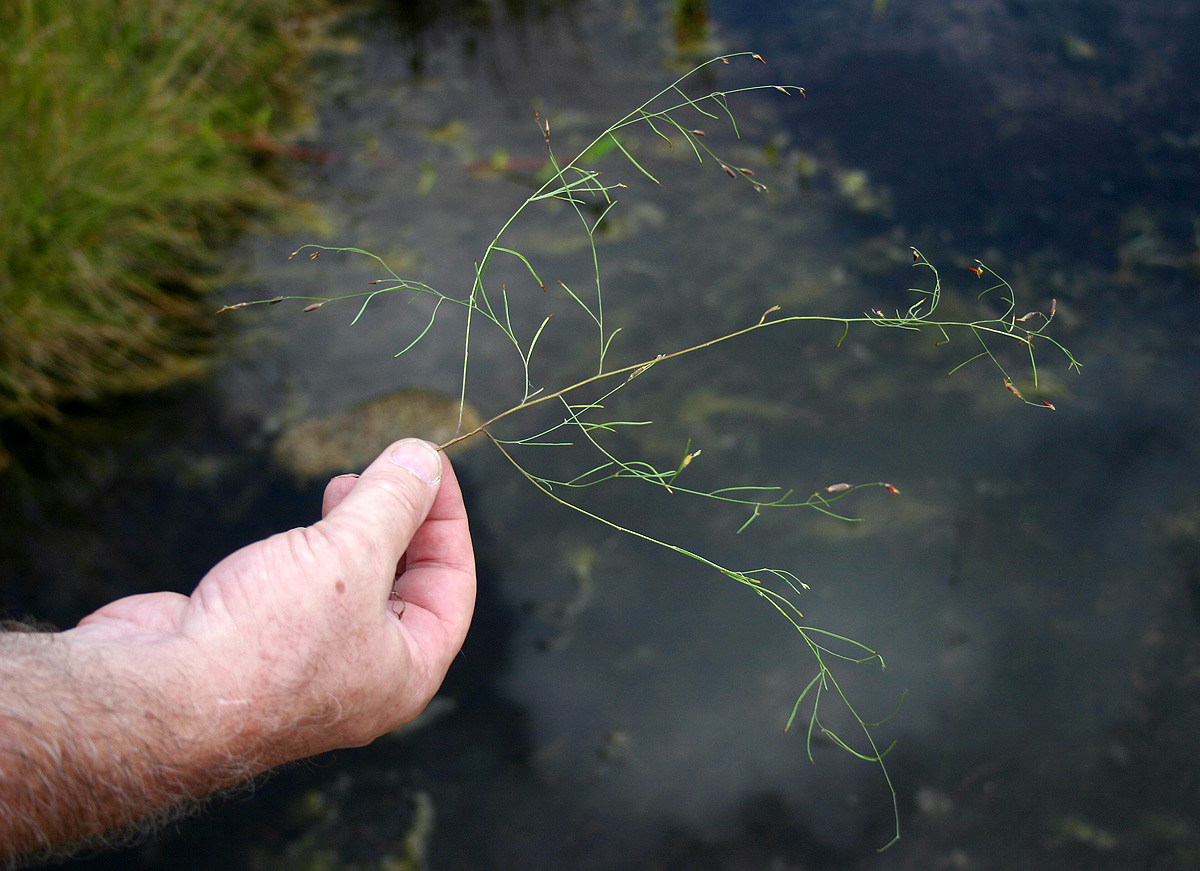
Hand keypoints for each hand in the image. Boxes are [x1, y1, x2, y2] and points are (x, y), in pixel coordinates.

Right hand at [71, 437, 475, 764]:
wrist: (154, 698)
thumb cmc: (266, 644)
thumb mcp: (352, 554)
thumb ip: (393, 502)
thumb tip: (422, 459)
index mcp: (408, 673)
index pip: (453, 585)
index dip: (447, 519)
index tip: (430, 465)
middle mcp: (365, 678)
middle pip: (404, 585)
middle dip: (400, 522)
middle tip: (383, 473)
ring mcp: (307, 668)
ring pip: (351, 587)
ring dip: (354, 533)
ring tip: (340, 488)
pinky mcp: (255, 649)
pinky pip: (301, 594)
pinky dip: (308, 554)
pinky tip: (293, 531)